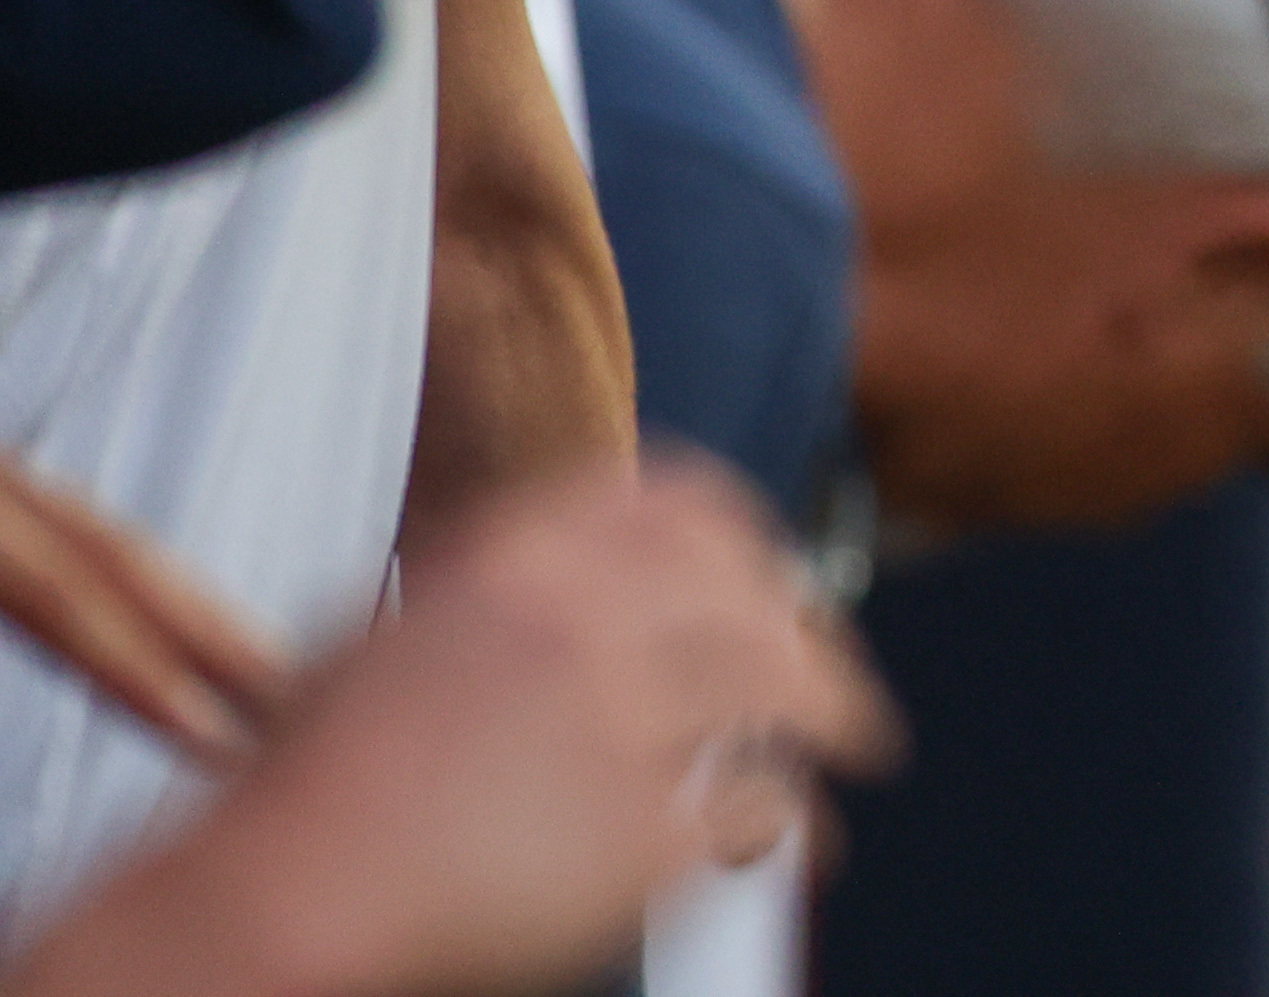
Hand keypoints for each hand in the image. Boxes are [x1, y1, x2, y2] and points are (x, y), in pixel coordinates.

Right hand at [15, 458, 899, 996]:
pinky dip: (792, 822)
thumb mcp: (392, 641)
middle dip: (808, 630)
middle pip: (754, 593)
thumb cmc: (307, 796)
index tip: (770, 572)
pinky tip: (794, 840)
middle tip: (831, 670)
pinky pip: (758, 807)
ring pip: (784, 686)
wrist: (270, 903)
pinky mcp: (644, 830)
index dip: (744, 539)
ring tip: (859, 742)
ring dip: (839, 712)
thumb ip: (495, 599)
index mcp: (519, 560)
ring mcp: (621, 719)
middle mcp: (584, 618)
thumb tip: (591, 586)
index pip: (683, 504)